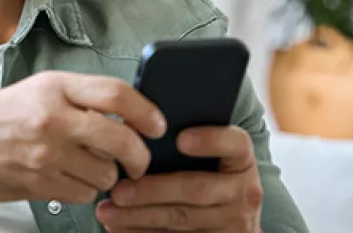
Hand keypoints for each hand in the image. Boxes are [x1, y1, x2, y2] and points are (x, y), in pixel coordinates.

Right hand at [0, 72, 166, 201]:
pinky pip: (83, 194)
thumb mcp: (41, 89)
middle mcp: (53, 117)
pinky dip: (84, 191)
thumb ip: (82, 98)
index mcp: (56, 87)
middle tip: (139, 161)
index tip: (158, 125)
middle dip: (139, 156)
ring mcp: (45, 152)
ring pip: (105, 173)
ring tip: (91, 168)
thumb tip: (129, 114)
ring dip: (107, 176)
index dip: (146, 112)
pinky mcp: (37, 182)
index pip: (117, 94)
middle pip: (121, 139)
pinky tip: (70, 180)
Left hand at [95, 125, 262, 231]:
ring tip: (108, 210)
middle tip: (118, 190)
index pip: (235, 143)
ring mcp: (234, 222)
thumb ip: (185, 144)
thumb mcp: (211, 161)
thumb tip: (135, 130)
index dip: (210, 140)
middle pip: (197, 188)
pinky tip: (119, 226)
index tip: (180, 139)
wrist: (232, 223)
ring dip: (139, 215)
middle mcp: (244, 191)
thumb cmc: (210, 179)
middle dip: (152, 189)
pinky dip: (142, 232)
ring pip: (181, 218)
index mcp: (241, 160)